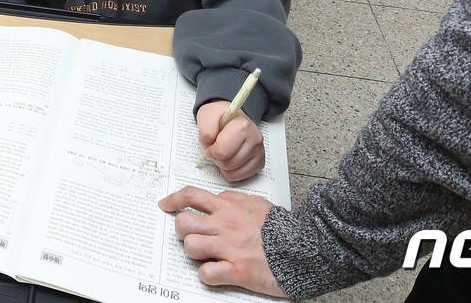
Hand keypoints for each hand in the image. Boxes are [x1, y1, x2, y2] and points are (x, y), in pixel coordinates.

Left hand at [158, 187, 285, 296]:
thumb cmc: (282, 228)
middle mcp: (226, 225)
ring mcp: (230, 248)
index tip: (165, 205)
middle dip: (182, 231)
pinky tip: (216, 271)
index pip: (191, 195)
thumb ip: (234, 200)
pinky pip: (207, 273)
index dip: (173, 200)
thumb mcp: (256, 204)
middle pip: (183, 223)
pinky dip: (207, 275)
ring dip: (194, 252)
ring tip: (205, 255)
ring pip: (190, 246)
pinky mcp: (237, 271)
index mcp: (229, 207)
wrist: (305, 248)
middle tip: (191, 236)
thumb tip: (218, 197)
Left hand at [196, 101, 265, 180]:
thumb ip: (205, 128)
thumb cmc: (221, 117)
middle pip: (228, 163)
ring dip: (223, 165)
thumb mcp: (207, 114)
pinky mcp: (259, 162)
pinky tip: (230, 159)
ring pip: (233, 172)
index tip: (210, 145)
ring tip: (224, 152)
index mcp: (242, 125)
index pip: (222, 150)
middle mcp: (254, 138)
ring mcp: (259, 151)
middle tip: (216, 148)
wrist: (233, 117)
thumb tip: (208, 144)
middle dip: (217, 158)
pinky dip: (231, 171)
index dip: (211, 150)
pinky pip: (240, 176)